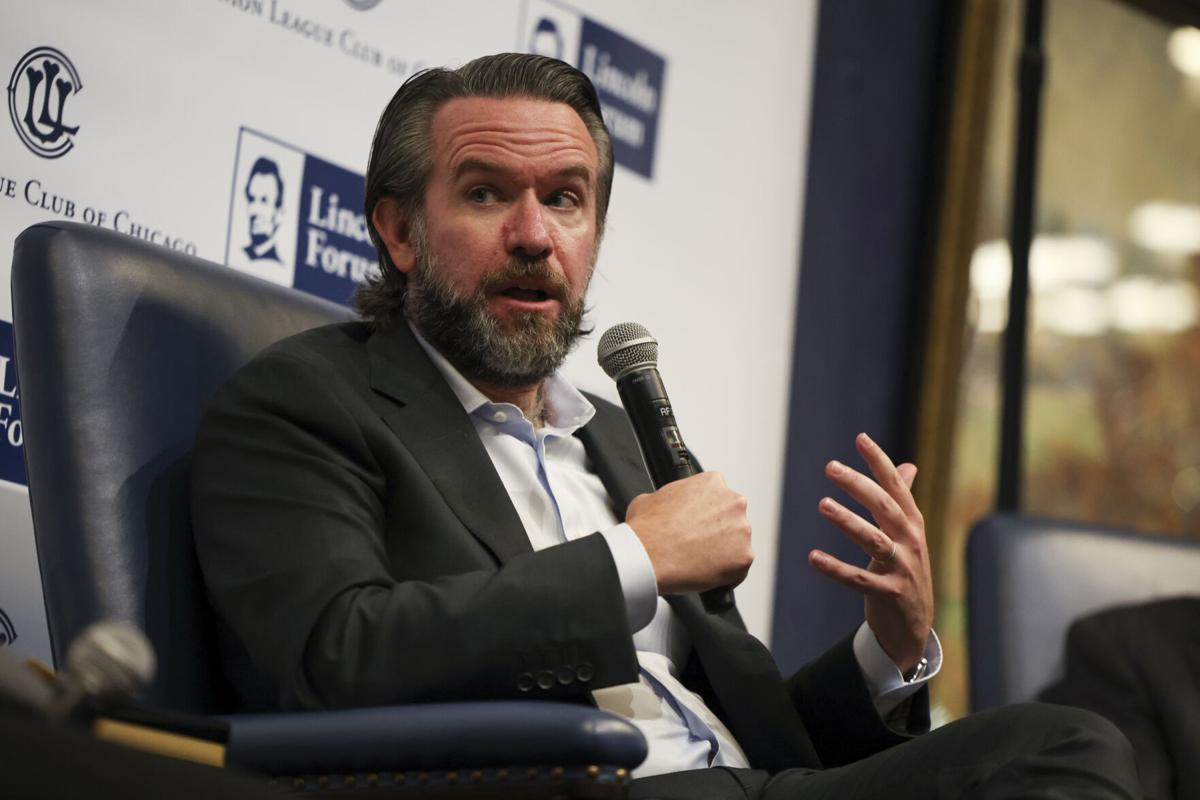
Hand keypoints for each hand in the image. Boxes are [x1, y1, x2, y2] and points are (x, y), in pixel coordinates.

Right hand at [626, 471, 752, 595]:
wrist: (647, 556)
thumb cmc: (647, 529)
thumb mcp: (650, 498)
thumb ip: (669, 498)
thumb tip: (665, 506)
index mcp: (712, 483)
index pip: (717, 496)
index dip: (706, 512)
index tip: (698, 523)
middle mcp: (733, 502)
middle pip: (732, 519)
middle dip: (718, 531)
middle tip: (697, 543)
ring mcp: (742, 531)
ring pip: (737, 544)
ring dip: (723, 552)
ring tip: (698, 560)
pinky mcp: (744, 558)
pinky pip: (739, 568)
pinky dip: (726, 573)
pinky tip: (705, 573)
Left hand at [809, 432, 933, 674]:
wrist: (914, 625)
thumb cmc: (905, 570)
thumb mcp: (908, 534)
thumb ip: (903, 500)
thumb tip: (908, 466)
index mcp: (912, 523)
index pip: (896, 487)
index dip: (879, 462)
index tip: (860, 438)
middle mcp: (910, 541)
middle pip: (884, 506)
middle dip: (858, 485)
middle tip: (830, 467)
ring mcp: (902, 568)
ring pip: (874, 540)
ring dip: (848, 521)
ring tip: (823, 505)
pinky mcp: (889, 593)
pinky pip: (859, 579)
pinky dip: (836, 568)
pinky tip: (813, 558)